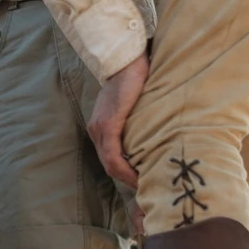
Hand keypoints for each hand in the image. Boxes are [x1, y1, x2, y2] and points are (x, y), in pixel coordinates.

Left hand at [88, 53, 148, 188]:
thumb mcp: (133, 107)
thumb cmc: (134, 80)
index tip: (143, 182)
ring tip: (146, 185)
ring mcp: (99, 128)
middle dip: (128, 180)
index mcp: (100, 128)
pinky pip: (113, 155)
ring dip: (128, 178)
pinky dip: (125, 169)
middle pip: (109, 165)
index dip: (125, 174)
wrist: (126, 61)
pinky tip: (138, 176)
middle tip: (148, 187)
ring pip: (110, 164)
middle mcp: (95, 130)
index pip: (110, 159)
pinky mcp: (108, 124)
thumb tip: (153, 137)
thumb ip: (135, 123)